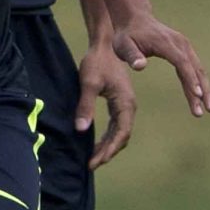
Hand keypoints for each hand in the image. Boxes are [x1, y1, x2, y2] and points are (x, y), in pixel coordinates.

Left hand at [75, 42, 137, 168]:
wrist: (104, 45)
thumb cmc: (96, 62)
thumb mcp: (88, 83)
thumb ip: (85, 106)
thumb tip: (80, 130)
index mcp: (125, 103)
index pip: (120, 134)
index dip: (109, 150)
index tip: (95, 161)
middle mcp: (129, 106)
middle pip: (121, 136)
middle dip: (107, 152)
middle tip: (91, 164)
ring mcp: (125, 105)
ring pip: (119, 133)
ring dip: (107, 146)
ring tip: (93, 159)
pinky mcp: (119, 102)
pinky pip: (116, 125)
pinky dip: (108, 136)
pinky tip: (97, 143)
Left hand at [113, 14, 209, 118]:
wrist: (134, 19)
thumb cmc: (127, 35)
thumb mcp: (123, 45)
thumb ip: (132, 56)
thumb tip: (140, 67)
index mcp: (165, 42)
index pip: (181, 62)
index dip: (190, 78)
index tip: (197, 95)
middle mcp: (179, 43)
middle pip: (195, 68)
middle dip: (203, 89)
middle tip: (209, 110)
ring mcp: (183, 45)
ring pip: (198, 69)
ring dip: (205, 89)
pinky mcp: (184, 50)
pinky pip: (194, 68)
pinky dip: (198, 83)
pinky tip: (202, 98)